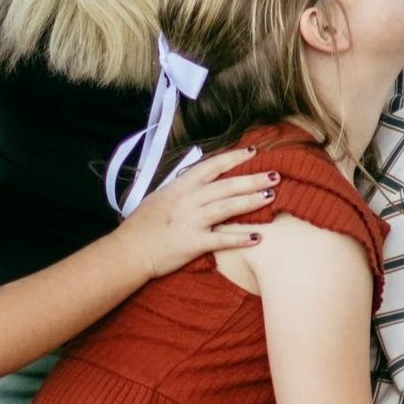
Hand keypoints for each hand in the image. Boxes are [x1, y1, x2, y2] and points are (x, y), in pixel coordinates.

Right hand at [126, 148, 276, 269]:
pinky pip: (221, 239)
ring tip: (271, 196)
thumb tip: (200, 179)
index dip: (233, 158)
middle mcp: (187, 201)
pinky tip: (257, 237)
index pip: (211, 167)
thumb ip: (181, 188)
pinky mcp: (192, 243)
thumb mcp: (160, 198)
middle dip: (252, 179)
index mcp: (179, 187)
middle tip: (275, 175)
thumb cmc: (142, 225)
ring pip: (226, 207)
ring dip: (250, 201)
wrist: (128, 251)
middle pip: (225, 186)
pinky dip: (240, 238)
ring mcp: (190, 221)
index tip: (252, 152)